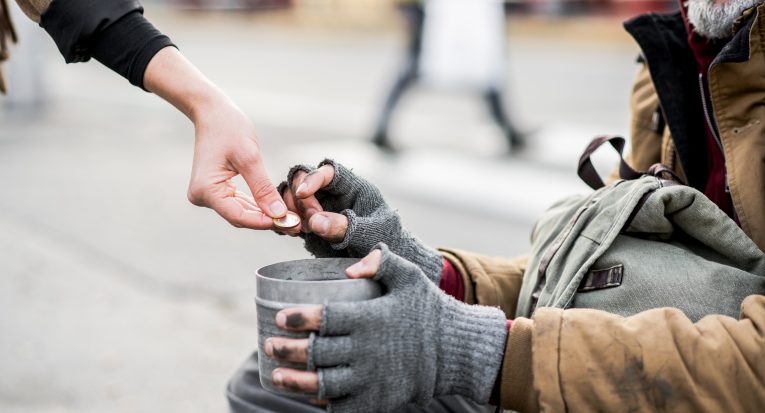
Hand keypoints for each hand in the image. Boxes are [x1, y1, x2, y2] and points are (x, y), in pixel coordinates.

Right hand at [188, 102, 286, 228]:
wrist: (212, 112)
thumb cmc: (228, 128)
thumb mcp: (249, 157)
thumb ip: (263, 188)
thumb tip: (278, 214)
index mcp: (206, 190)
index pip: (239, 216)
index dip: (265, 222)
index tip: (290, 223)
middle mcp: (202, 196)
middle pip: (240, 217)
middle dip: (268, 220)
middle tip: (296, 224)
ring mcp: (207, 194)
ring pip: (240, 212)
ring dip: (264, 215)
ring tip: (291, 218)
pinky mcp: (215, 190)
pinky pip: (238, 203)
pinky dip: (256, 206)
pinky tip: (276, 209)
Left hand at [264, 244, 507, 412]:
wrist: (456, 352)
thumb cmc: (428, 310)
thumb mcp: (410, 276)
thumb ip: (381, 262)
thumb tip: (350, 267)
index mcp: (371, 319)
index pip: (325, 318)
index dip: (299, 319)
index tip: (281, 317)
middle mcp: (367, 351)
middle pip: (317, 353)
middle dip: (288, 350)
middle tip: (269, 345)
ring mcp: (371, 380)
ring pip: (323, 383)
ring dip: (295, 381)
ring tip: (276, 375)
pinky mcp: (377, 401)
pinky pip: (341, 406)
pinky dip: (322, 402)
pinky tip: (308, 396)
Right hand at [280, 160, 442, 281]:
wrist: (385, 264)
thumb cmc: (385, 241)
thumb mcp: (370, 233)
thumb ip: (345, 227)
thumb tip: (315, 221)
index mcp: (353, 187)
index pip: (330, 171)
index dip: (313, 178)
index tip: (303, 193)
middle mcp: (332, 193)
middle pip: (303, 179)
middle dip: (300, 197)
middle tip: (307, 222)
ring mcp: (319, 207)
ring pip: (292, 196)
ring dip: (288, 209)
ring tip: (297, 229)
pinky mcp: (309, 224)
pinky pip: (289, 215)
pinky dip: (283, 221)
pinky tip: (289, 232)